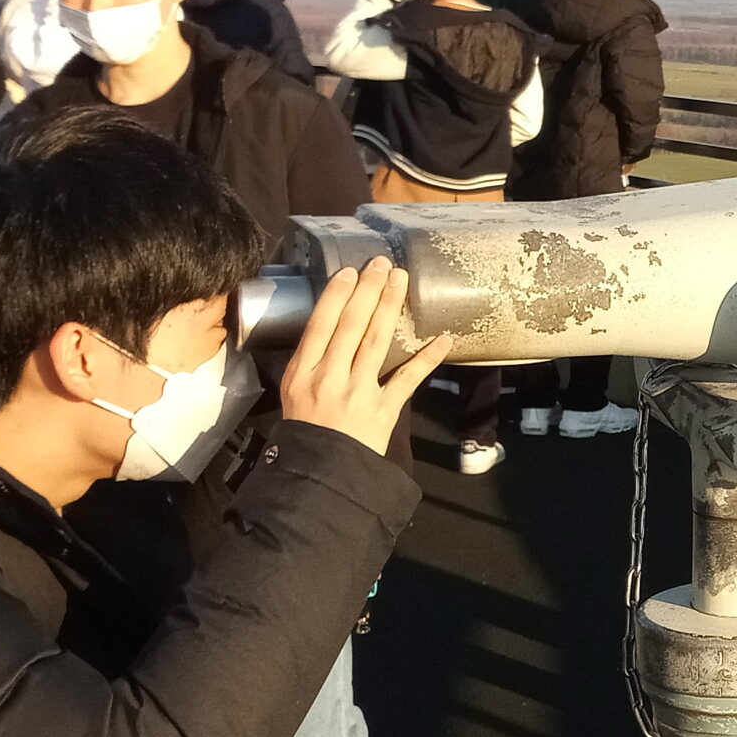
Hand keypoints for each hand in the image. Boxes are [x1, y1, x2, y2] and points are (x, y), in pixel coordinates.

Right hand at [279, 258, 452, 454]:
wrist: (319, 472)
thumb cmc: (306, 429)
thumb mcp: (293, 390)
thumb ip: (312, 359)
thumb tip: (331, 324)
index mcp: (303, 371)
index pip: (321, 324)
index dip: (337, 295)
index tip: (352, 272)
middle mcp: (329, 377)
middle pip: (350, 325)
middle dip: (368, 291)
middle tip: (383, 263)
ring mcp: (357, 392)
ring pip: (376, 342)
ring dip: (390, 307)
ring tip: (401, 280)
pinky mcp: (383, 410)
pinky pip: (408, 379)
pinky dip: (427, 358)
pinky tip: (443, 338)